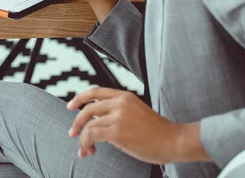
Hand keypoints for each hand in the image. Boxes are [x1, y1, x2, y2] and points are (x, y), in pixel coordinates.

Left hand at [67, 88, 208, 164]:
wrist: (174, 141)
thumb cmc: (158, 132)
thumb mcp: (137, 112)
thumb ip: (119, 112)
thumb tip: (99, 123)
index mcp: (125, 96)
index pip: (96, 91)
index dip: (80, 98)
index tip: (71, 106)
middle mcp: (120, 103)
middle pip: (87, 108)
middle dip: (77, 122)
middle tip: (72, 134)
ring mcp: (118, 116)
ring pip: (88, 125)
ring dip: (82, 139)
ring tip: (85, 150)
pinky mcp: (117, 132)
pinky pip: (92, 136)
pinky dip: (87, 144)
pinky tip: (91, 151)